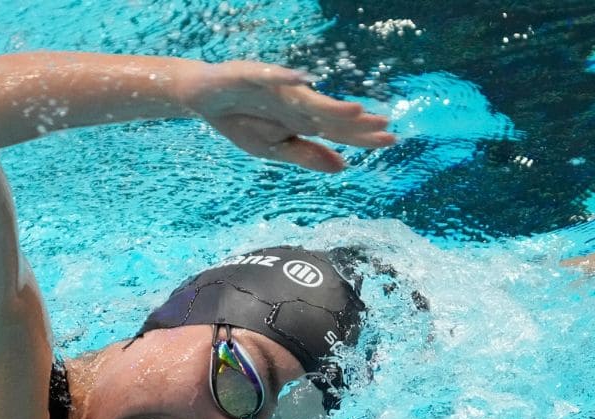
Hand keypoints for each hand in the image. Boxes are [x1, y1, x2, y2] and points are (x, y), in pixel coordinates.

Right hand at [175, 60, 396, 172]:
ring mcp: (277, 88)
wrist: (204, 99)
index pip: (338, 130)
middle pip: (330, 115)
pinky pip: (270, 77)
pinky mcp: (253, 76)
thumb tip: (344, 166)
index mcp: (302, 121)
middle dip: (357, 122)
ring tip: (356, 112)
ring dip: (331, 106)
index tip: (391, 141)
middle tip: (386, 127)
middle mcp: (296, 102)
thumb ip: (307, 155)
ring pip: (308, 98)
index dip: (363, 136)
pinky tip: (303, 80)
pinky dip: (284, 79)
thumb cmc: (241, 121)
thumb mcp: (273, 148)